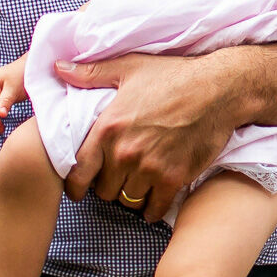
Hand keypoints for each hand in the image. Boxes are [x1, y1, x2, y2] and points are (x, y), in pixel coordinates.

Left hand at [53, 51, 242, 221]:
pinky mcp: (174, 178)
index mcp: (108, 128)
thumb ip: (91, 73)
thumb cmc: (174, 76)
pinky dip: (152, 209)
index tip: (78, 190)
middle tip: (117, 178)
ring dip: (130, 196)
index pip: (78, 173)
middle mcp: (124, 152)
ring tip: (137, 185)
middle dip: (108, 186)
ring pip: (127, 200)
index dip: (75, 186)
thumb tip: (57, 68)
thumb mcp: (129, 68)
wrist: (218, 89)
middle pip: (103, 190)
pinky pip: (154, 208)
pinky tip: (154, 201)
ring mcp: (149, 168)